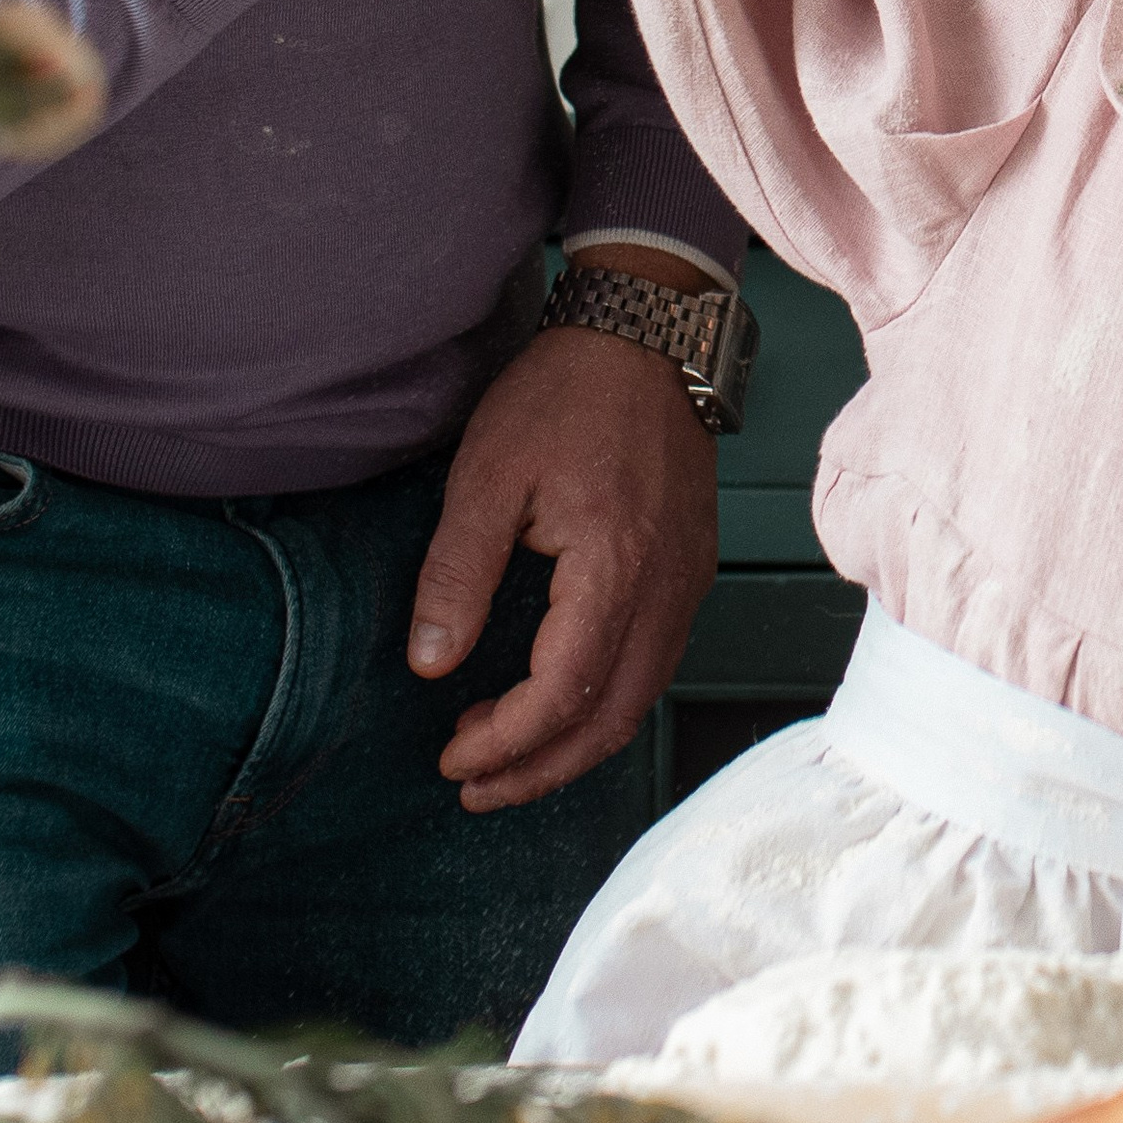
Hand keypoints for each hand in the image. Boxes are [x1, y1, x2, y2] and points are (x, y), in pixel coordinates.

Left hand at [408, 299, 718, 810]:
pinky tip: (557, 701)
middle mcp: (667, 587)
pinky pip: (654, 665)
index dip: (507, 741)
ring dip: (573, 744)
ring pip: (640, 700)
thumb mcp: (487, 474)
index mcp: (615, 566)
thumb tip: (432, 663)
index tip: (452, 753)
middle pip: (612, 719)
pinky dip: (604, 704)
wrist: (644, 336)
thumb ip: (457, 574)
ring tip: (506, 759)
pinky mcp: (690, 571)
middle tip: (474, 786)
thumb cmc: (564, 395)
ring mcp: (688, 582)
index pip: (564, 692)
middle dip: (540, 769)